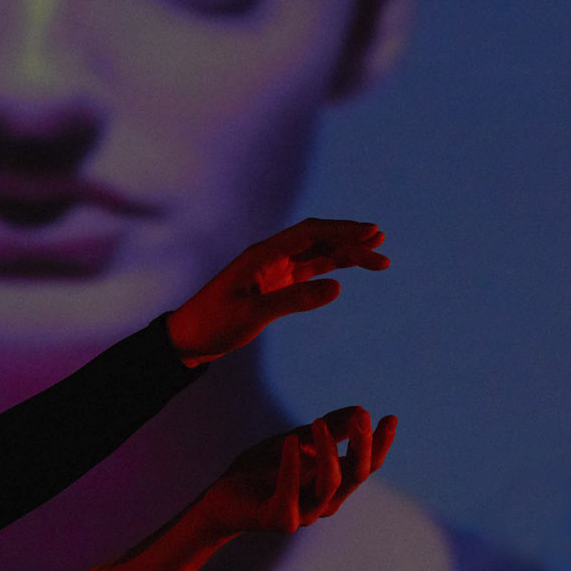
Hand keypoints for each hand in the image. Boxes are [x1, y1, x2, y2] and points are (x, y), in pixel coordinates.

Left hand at [167, 218, 387, 365]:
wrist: (189, 339)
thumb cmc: (214, 323)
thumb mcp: (253, 314)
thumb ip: (295, 301)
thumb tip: (338, 288)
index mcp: (262, 255)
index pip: (309, 233)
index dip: (341, 231)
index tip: (371, 234)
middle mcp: (270, 257)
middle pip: (317, 239)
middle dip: (350, 239)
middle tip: (381, 244)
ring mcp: (274, 270)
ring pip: (317, 253)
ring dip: (347, 253)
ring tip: (380, 259)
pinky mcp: (276, 285)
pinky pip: (310, 270)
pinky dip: (332, 268)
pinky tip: (351, 270)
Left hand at [196, 407, 396, 535]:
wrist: (222, 499)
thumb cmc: (262, 470)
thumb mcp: (296, 442)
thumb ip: (326, 430)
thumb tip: (360, 410)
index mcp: (333, 485)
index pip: (365, 466)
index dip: (380, 444)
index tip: (390, 418)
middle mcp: (324, 502)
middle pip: (355, 475)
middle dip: (363, 446)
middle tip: (362, 416)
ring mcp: (304, 514)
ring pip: (329, 485)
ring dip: (328, 451)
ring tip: (317, 423)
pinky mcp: (279, 519)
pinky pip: (291, 493)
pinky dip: (292, 465)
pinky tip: (291, 441)